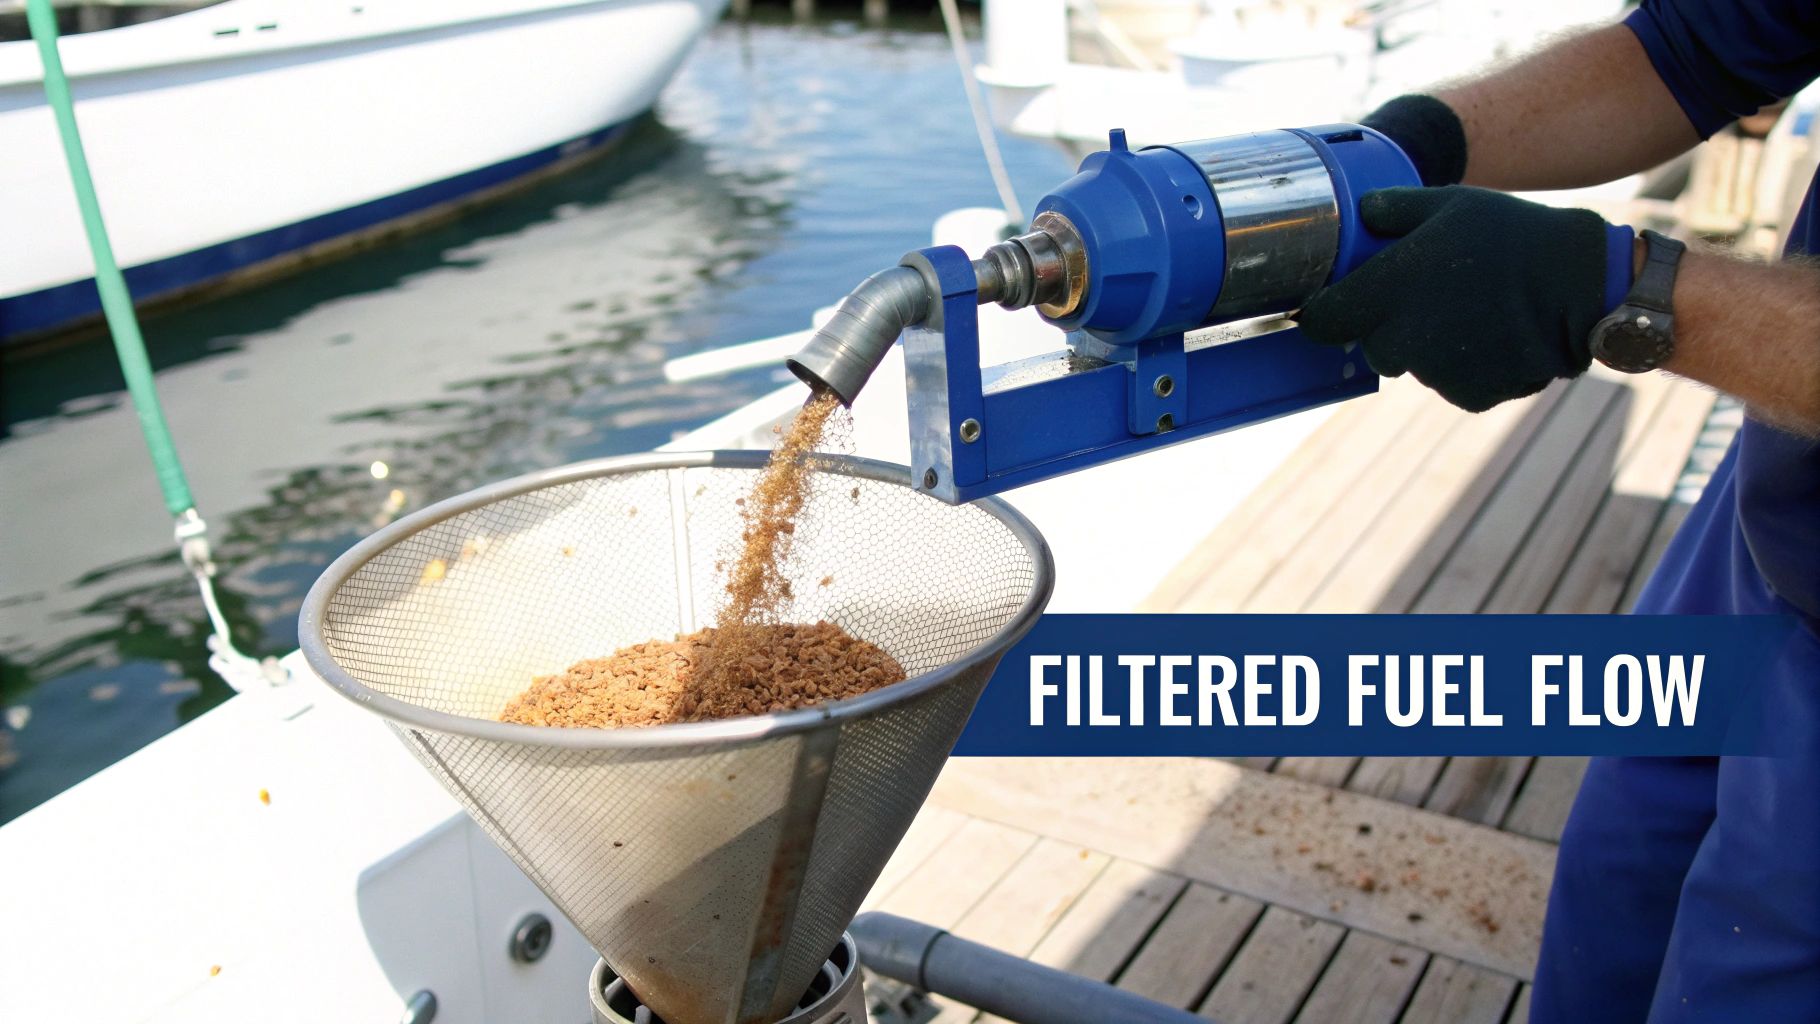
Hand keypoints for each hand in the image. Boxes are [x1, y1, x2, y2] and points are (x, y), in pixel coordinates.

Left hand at [1297, 186, 1625, 411]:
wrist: (1581, 285)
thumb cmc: (1512, 236)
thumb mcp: (1450, 204)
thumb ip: (1394, 209)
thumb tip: (1360, 210)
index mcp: (1386, 291)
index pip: (1322, 321)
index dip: (1325, 313)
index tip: (1334, 304)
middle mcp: (1401, 338)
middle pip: (1371, 344)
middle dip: (1388, 325)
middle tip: (1430, 296)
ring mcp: (1435, 373)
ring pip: (1413, 365)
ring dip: (1429, 345)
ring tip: (1473, 310)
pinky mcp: (1469, 396)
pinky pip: (1451, 383)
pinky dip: (1465, 367)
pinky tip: (1494, 334)